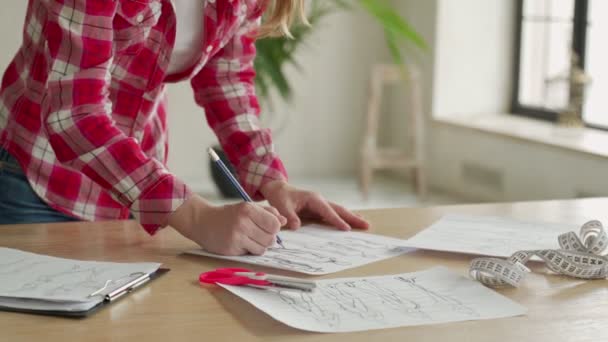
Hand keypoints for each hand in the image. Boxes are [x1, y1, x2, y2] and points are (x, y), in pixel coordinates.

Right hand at [168, 195, 286, 255]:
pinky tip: (242, 243)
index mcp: (249, 209)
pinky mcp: (231, 248)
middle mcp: (243, 222)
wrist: (203, 221)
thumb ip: (268, 212)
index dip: (274, 228)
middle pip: (270, 239)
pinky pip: (251, 253)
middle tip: (258, 235)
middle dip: (268, 238)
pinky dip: (250, 250)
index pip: (275, 224)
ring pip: (262, 249)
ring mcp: (237, 236)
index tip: (268, 227)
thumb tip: (284, 221)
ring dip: (260, 246)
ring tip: (250, 239)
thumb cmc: (228, 214)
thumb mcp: (248, 207)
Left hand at [260, 180, 369, 230]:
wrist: (278, 190)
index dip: (337, 220)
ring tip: (365, 225)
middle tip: (366, 225)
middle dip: (353, 218)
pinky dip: (344, 219)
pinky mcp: (319, 209)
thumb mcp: (282, 206)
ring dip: (352, 218)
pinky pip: (334, 214)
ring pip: (339, 211)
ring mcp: (321, 205)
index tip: (347, 229)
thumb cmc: (281, 197)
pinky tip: (352, 224)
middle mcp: (320, 201)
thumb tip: (297, 226)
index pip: (328, 211)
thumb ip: (290, 217)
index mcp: (313, 199)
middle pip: (339, 209)